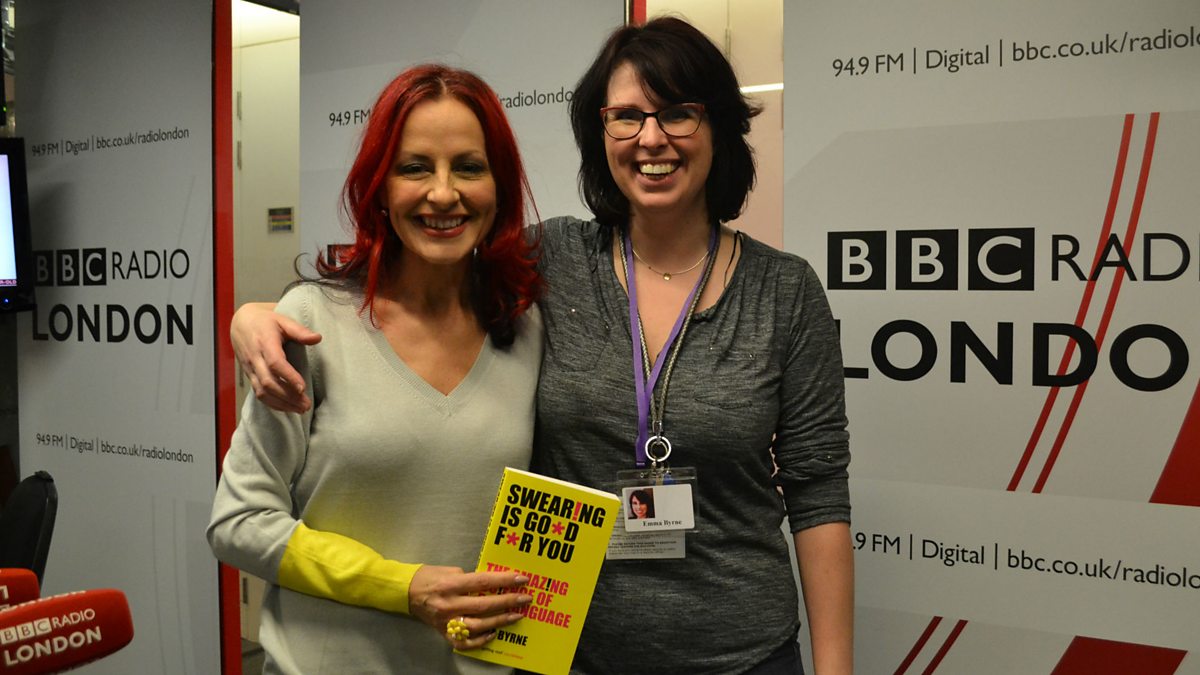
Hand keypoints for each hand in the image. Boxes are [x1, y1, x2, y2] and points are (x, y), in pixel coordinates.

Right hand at [231, 302, 320, 412]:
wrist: (241, 323)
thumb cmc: (265, 322)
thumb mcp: (283, 320)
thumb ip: (299, 330)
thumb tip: (317, 338)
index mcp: (264, 342)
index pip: (275, 363)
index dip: (288, 376)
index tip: (303, 388)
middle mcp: (255, 358)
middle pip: (268, 382)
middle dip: (288, 396)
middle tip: (306, 404)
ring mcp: (250, 369)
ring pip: (262, 391)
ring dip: (281, 403)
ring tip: (301, 409)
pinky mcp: (249, 375)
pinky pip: (258, 393)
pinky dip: (273, 404)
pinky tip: (288, 408)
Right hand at [408, 565, 532, 648]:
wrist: (406, 592)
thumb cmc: (429, 576)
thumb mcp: (450, 570)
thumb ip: (470, 578)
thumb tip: (492, 584)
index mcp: (451, 584)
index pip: (482, 582)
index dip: (503, 580)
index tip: (521, 579)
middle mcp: (449, 604)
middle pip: (484, 605)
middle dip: (508, 601)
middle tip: (526, 598)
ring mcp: (446, 621)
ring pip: (478, 626)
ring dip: (500, 621)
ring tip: (516, 615)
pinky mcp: (444, 633)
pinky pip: (464, 642)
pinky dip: (480, 640)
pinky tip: (494, 632)